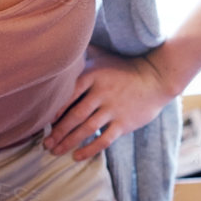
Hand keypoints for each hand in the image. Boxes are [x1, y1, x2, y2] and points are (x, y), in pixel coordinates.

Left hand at [45, 46, 174, 159]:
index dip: (55, 109)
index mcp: (94, 75)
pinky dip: (89, 150)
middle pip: (75, 115)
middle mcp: (102, 92)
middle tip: (45, 143)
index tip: (43, 122)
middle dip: (58, 132)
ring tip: (55, 151)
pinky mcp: (124, 123)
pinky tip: (77, 157)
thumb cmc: (126, 67)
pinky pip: (103, 139)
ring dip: (68, 142)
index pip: (68, 94)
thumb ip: (84, 53)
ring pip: (86, 129)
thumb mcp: (104, 56)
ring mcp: (114, 109)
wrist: (157, 78)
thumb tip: (65, 43)